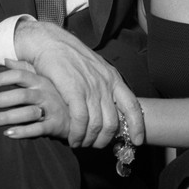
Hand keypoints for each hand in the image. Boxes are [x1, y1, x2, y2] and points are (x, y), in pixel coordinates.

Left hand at [0, 60, 69, 139]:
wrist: (80, 114)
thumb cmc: (55, 96)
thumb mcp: (42, 79)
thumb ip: (24, 69)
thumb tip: (6, 60)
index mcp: (40, 80)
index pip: (19, 75)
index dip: (1, 78)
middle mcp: (45, 93)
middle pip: (20, 95)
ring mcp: (52, 109)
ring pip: (27, 112)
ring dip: (6, 117)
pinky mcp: (55, 125)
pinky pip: (38, 129)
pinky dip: (23, 131)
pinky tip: (8, 134)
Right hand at [13, 19, 143, 148]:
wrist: (51, 42)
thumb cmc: (71, 57)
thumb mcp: (95, 68)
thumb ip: (103, 86)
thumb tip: (109, 108)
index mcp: (114, 78)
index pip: (133, 106)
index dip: (137, 127)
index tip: (137, 141)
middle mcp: (105, 84)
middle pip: (113, 123)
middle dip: (105, 140)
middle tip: (95, 146)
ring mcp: (91, 87)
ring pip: (97, 125)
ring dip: (89, 140)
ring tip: (81, 144)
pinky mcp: (74, 90)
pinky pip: (80, 120)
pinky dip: (77, 134)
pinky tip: (72, 138)